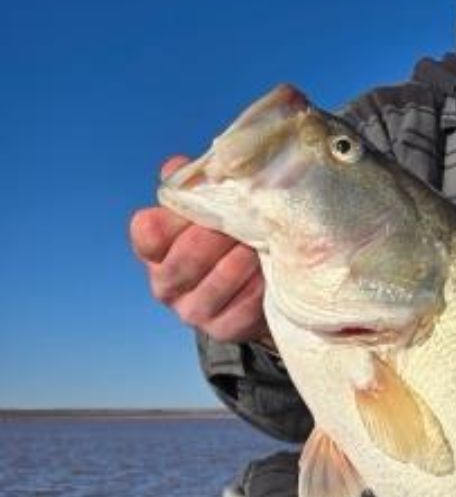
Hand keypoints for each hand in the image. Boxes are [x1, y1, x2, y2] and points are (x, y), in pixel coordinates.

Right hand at [130, 156, 268, 342]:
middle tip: (244, 222)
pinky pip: (240, 309)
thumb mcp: (214, 208)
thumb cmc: (230, 237)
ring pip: (213, 284)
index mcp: (155, 249)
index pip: (147, 232)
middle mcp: (165, 283)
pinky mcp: (222, 330)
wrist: (260, 285)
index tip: (204, 206)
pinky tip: (268, 273)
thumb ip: (195, 186)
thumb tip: (179, 166)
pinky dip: (257, 288)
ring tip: (260, 244)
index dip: (176, 218)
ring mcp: (192, 311)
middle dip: (217, 237)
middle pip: (183, 258)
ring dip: (240, 261)